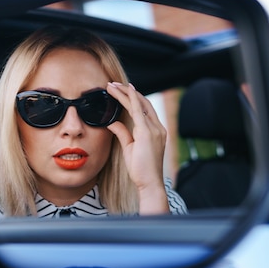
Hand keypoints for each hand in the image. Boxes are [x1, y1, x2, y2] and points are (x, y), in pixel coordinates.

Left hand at [106, 82, 168, 214]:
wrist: (150, 183)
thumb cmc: (141, 170)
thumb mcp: (129, 148)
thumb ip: (123, 134)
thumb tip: (112, 122)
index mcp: (156, 131)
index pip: (144, 109)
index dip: (133, 98)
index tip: (121, 90)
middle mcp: (157, 127)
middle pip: (143, 102)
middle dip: (128, 91)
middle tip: (113, 84)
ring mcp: (154, 129)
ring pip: (139, 104)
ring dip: (125, 93)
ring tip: (111, 86)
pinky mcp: (147, 133)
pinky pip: (138, 111)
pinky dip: (131, 99)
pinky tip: (125, 91)